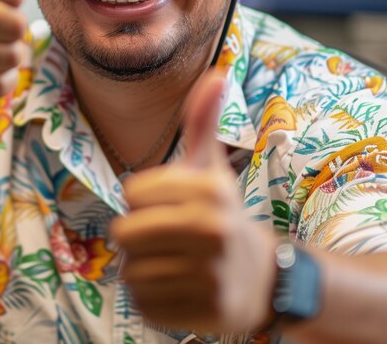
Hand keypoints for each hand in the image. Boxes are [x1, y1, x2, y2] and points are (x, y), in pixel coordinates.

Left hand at [111, 71, 276, 335]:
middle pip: (124, 232)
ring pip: (131, 271)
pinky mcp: (206, 313)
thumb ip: (203, 120)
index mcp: (211, 190)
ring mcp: (212, 275)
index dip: (141, 200)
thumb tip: (217, 73)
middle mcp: (214, 230)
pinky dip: (151, 297)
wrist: (261, 276)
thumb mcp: (211, 166)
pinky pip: (142, 303)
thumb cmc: (221, 212)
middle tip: (164, 238)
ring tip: (174, 262)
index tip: (167, 205)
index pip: (131, 192)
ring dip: (142, 267)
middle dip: (136, 235)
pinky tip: (178, 287)